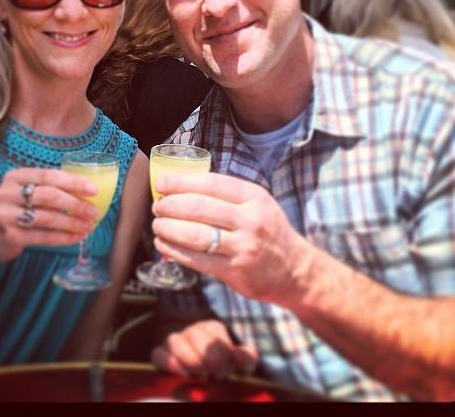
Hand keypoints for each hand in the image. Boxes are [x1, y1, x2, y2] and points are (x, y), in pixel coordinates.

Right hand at [0, 167, 100, 263]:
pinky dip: (63, 237)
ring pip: (48, 218)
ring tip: (89, 226)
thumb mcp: (24, 192)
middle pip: (49, 195)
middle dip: (76, 204)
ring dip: (72, 222)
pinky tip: (76, 237)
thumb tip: (87, 189)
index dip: (73, 182)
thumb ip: (47, 187)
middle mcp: (7, 193)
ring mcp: (6, 214)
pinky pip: (43, 237)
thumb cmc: (16, 210)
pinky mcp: (9, 235)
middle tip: (94, 211)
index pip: (49, 175)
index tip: (93, 189)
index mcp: (15, 176)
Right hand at [151, 320, 257, 378]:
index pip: (215, 331)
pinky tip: (181, 373)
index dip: (223, 352)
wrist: (198, 368)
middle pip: (195, 335)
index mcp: (212, 327)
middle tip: (215, 375)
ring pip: (175, 341)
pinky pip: (158, 353)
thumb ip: (246, 357)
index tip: (227, 370)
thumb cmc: (220, 364)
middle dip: (208, 358)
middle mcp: (191, 330)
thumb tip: (242, 355)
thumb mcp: (236, 360)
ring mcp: (174, 341)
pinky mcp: (159, 354)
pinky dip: (168, 362)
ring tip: (200, 374)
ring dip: (189, 359)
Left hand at [152, 172, 312, 304]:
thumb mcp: (257, 204)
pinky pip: (196, 259)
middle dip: (170, 205)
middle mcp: (250, 219)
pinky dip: (174, 250)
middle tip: (158, 206)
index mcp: (254, 197)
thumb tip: (181, 189)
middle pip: (198, 207)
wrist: (297, 271)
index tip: (161, 184)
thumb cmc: (269, 232)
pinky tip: (164, 244)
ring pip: (194, 234)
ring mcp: (243, 246)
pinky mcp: (235, 270)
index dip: (180, 182)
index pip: (210, 183)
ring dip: (168, 228)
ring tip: (157, 225)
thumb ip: (227, 196)